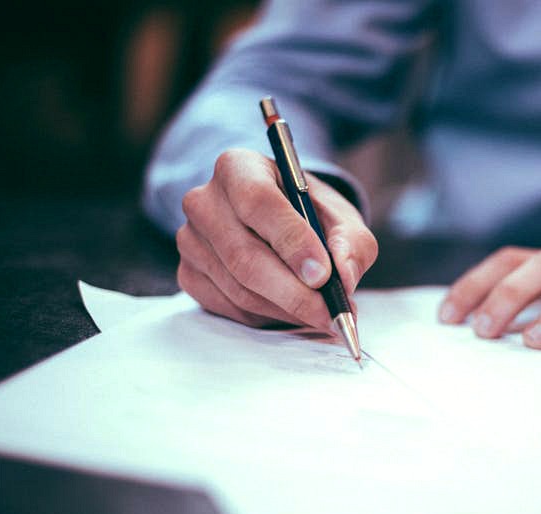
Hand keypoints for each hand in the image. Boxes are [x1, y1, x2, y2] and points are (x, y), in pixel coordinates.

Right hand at [175, 148, 377, 328]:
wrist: (279, 223)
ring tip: (322, 314)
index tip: (323, 275)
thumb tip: (344, 277)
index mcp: (238, 168)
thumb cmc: (309, 215)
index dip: (292, 242)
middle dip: (294, 292)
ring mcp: (190, 240)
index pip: (258, 202)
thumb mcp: (341, 217)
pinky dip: (267, 317)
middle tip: (331, 313)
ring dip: (286, 309)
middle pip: (245, 256)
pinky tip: (292, 311)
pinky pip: (230, 307)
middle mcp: (204, 201)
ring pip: (239, 288)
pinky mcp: (189, 274)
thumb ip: (351, 243)